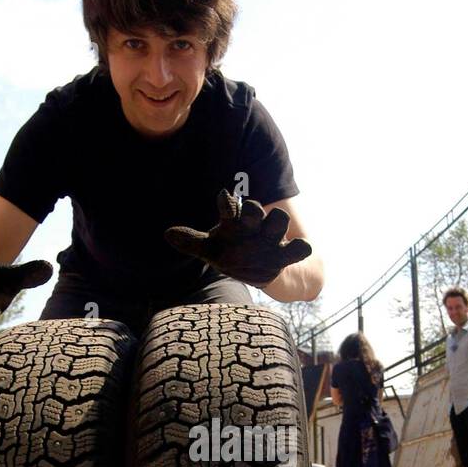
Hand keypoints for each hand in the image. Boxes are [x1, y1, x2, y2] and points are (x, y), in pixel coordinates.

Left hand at [164, 189, 311, 287]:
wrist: (262, 270)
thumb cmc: (233, 253)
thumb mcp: (212, 250)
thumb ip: (193, 242)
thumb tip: (167, 234)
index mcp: (236, 223)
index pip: (231, 208)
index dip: (227, 203)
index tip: (222, 196)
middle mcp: (255, 226)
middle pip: (257, 209)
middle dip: (254, 209)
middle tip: (250, 212)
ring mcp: (272, 239)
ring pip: (280, 220)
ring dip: (276, 223)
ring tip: (272, 234)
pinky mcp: (286, 254)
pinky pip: (299, 248)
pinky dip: (300, 247)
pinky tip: (299, 246)